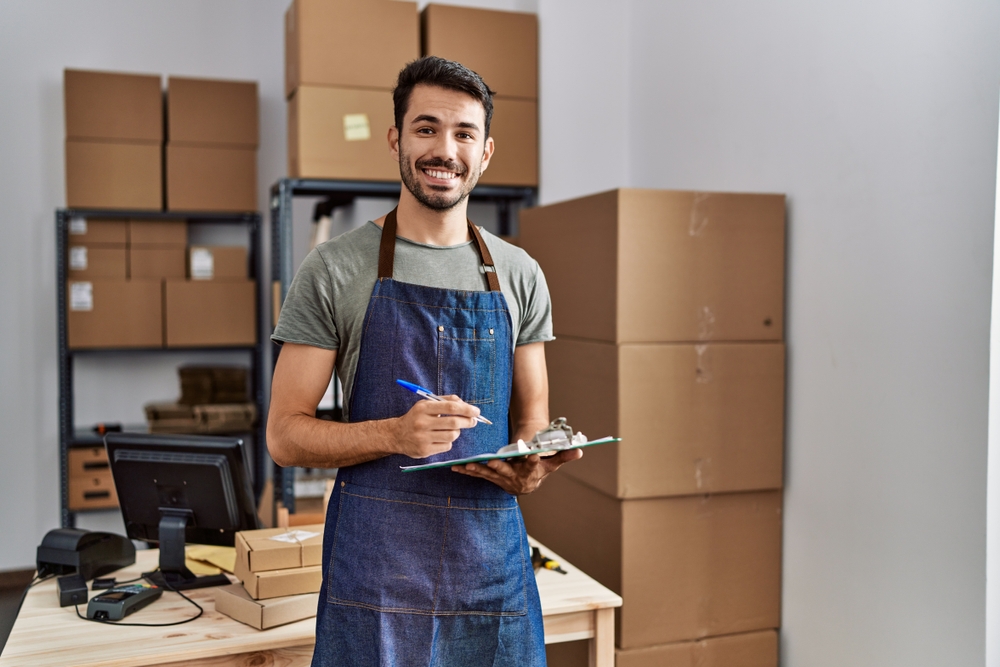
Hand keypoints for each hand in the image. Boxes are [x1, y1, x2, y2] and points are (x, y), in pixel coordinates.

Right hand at [392, 396, 480, 458]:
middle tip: (473, 421)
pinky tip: (440, 438)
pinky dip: (448, 441)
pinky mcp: (424, 450)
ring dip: (457, 432)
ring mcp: (423, 438)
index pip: (450, 407)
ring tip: (452, 429)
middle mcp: (422, 422)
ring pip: (452, 435)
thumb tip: (465, 405)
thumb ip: (446, 401)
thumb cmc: (417, 417)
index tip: (476, 411)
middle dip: (468, 421)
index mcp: (423, 408)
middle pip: (454, 422)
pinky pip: (447, 446)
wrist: (397, 435)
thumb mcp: (427, 405)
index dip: (467, 409)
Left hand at [451, 448, 582, 494]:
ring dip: (477, 469)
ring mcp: (502, 479)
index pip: (534, 465)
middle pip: (507, 471)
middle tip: (493, 461)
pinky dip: (468, 471)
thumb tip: (580, 450)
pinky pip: (479, 475)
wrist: (526, 486)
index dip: (534, 459)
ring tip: (467, 465)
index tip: (534, 453)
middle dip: (499, 466)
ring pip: (489, 474)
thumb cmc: (539, 471)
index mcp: (531, 472)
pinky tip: (456, 467)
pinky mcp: (492, 478)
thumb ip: (563, 456)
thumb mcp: (552, 464)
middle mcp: (516, 477)